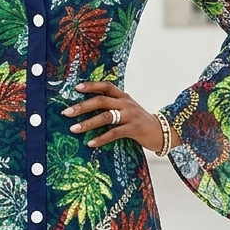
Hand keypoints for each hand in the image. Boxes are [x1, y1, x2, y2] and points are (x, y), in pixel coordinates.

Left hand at [61, 82, 178, 152]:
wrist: (162, 132)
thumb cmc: (140, 122)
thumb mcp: (127, 109)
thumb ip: (112, 106)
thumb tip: (88, 108)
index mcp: (123, 97)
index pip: (106, 86)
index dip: (91, 86)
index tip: (76, 88)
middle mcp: (126, 103)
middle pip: (101, 101)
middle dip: (82, 106)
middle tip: (67, 113)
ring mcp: (130, 116)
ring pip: (106, 116)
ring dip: (88, 123)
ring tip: (74, 129)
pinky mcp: (134, 129)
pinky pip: (114, 133)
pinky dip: (101, 138)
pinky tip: (91, 143)